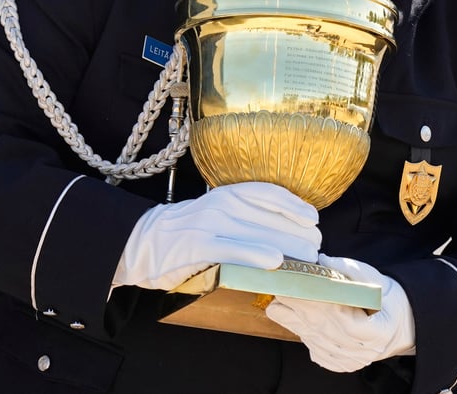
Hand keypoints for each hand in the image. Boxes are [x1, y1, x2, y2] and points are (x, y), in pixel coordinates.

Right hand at [112, 182, 320, 290]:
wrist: (140, 240)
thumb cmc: (185, 232)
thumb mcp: (215, 215)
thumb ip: (243, 219)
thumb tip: (281, 235)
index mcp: (227, 193)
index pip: (269, 193)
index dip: (295, 205)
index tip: (314, 218)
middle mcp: (221, 203)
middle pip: (270, 216)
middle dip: (298, 234)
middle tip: (316, 248)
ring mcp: (209, 223)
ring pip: (257, 232)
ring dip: (288, 246)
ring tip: (307, 258)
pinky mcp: (197, 244)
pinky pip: (232, 248)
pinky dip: (255, 253)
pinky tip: (275, 262)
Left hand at [265, 254, 415, 371]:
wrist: (399, 324)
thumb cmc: (386, 298)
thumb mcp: (375, 279)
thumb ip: (349, 270)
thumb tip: (321, 260)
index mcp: (380, 330)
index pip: (344, 319)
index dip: (321, 303)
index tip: (302, 286)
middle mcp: (365, 351)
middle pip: (325, 330)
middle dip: (299, 309)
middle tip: (280, 290)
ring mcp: (353, 360)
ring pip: (317, 342)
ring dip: (296, 322)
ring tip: (280, 302)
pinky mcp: (342, 364)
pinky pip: (317, 353)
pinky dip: (304, 336)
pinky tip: (295, 320)